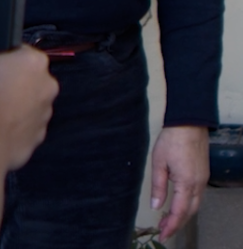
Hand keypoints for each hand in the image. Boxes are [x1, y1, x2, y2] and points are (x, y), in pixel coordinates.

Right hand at [0, 35, 57, 241]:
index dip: (0, 56)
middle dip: (9, 79)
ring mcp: (46, 116)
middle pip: (26, 76)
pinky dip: (11, 124)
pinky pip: (24, 125)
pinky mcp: (38, 139)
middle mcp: (48, 86)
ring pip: (26, 102)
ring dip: (12, 102)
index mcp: (34, 61)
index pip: (19, 50)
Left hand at [151, 125, 209, 240]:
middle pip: (189, 212)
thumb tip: (156, 206)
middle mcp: (198, 185)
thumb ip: (158, 186)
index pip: (179, 212)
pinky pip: (197, 196)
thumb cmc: (172, 140)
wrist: (189, 124)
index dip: (170, 226)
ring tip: (168, 220)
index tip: (162, 235)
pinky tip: (179, 204)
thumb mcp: (159, 162)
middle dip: (176, 223)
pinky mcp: (203, 175)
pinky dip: (188, 204)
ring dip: (183, 215)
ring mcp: (202, 180)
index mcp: (186, 183)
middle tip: (163, 230)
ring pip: (195, 205)